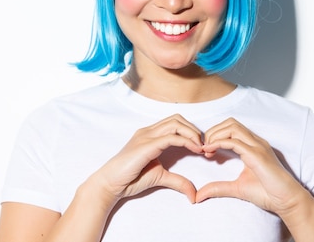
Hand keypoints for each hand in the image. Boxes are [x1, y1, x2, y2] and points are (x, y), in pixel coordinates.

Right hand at [89, 114, 203, 204]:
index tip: (201, 147)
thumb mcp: (160, 177)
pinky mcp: (146, 145)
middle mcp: (148, 131)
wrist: (110, 184)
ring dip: (192, 133)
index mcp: (150, 135)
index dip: (191, 131)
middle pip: (177, 118)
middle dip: (194, 129)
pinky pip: (171, 137)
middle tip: (203, 146)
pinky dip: (186, 141)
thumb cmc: (130, 178)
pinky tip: (194, 150)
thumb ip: (177, 181)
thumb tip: (193, 194)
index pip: (175, 122)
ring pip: (175, 123)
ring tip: (199, 147)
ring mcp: (146, 136)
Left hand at [196, 118, 308, 216]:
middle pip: (230, 122)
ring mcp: (258, 146)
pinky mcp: (257, 155)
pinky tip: (211, 152)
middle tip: (204, 149)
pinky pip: (235, 141)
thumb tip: (199, 195)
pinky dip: (219, 143)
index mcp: (253, 145)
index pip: (231, 127)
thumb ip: (219, 188)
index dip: (215, 135)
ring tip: (207, 150)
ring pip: (232, 127)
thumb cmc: (268, 193)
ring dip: (215, 135)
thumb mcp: (237, 188)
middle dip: (213, 132)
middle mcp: (256, 141)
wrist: (287, 201)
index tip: (205, 150)